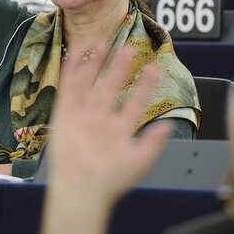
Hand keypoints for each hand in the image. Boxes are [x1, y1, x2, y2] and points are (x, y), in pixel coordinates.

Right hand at [49, 44, 171, 203]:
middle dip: (120, 68)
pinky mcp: (65, 115)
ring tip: (104, 43)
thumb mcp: (139, 161)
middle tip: (129, 48)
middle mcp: (100, 121)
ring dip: (96, 64)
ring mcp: (82, 116)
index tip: (154, 70)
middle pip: (111, 87)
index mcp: (118, 131)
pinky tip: (76, 55)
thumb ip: (153, 142)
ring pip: (90, 84)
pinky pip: (68, 89)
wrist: (83, 190)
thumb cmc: (110, 182)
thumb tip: (168, 126)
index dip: (145, 87)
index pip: (135, 103)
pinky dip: (71, 72)